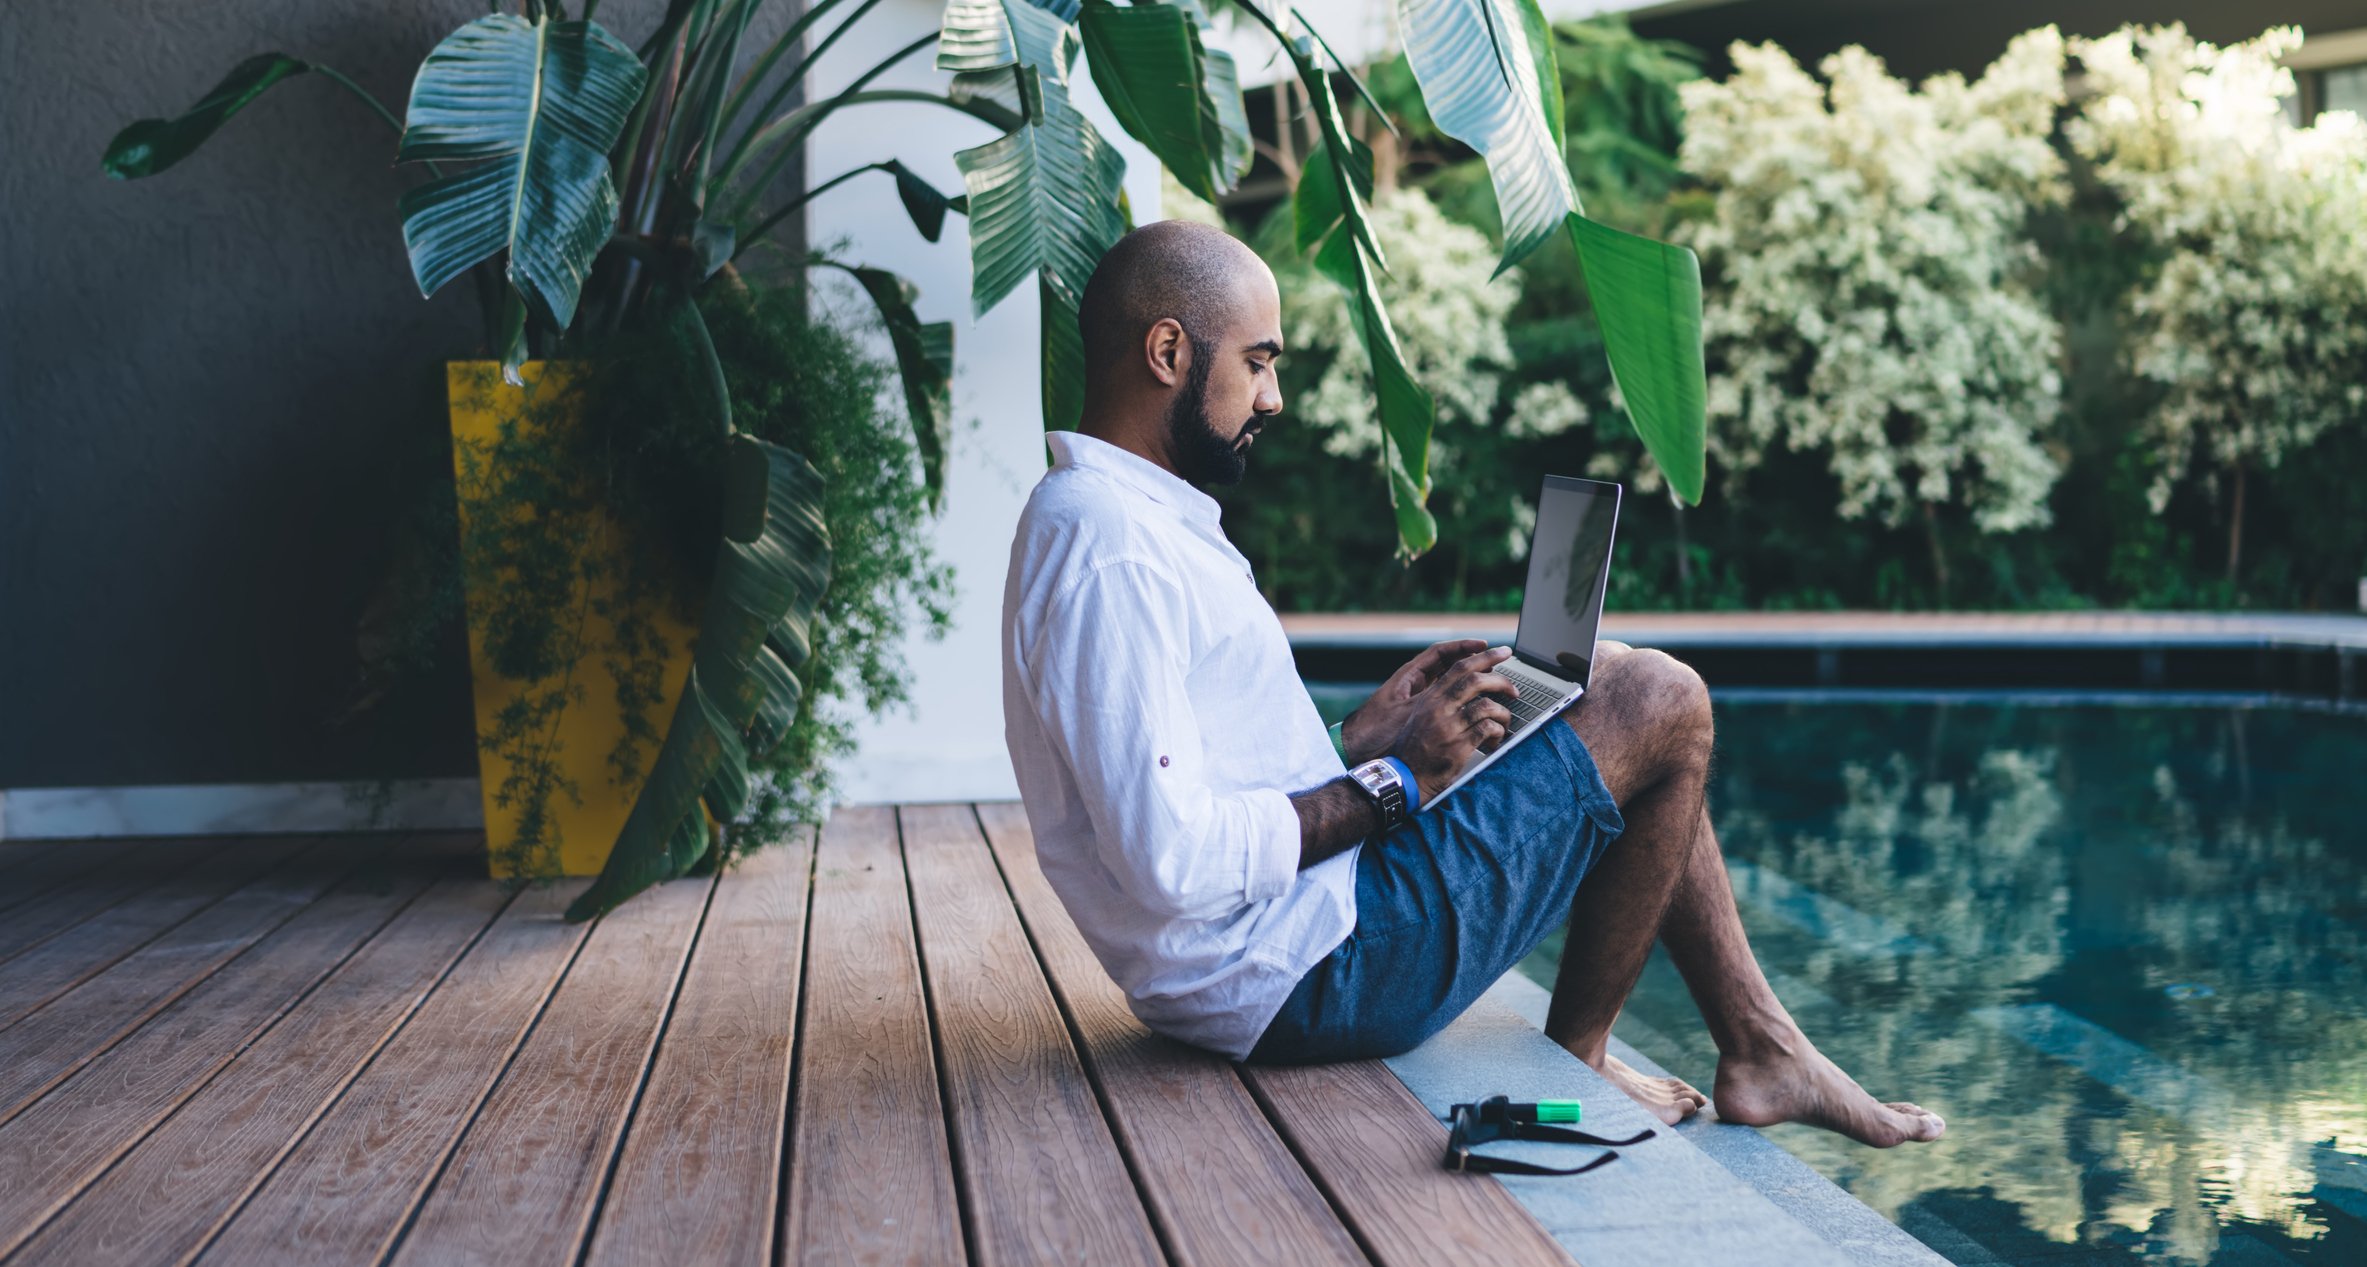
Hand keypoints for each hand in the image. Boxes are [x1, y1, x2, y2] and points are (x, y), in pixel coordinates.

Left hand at [1339, 638, 1488, 763]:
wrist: (1356, 751)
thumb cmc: (1375, 731)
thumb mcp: (1408, 712)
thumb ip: (1432, 698)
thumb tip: (1458, 688)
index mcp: (1409, 676)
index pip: (1441, 653)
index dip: (1464, 646)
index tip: (1484, 646)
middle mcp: (1414, 684)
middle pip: (1448, 665)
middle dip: (1472, 660)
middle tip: (1497, 660)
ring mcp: (1417, 699)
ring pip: (1449, 683)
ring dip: (1469, 679)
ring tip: (1492, 679)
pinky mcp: (1418, 715)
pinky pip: (1446, 701)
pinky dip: (1462, 699)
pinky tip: (1477, 704)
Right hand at [1388, 646, 1516, 802]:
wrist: (1405, 776)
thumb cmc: (1416, 748)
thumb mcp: (1422, 715)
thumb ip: (1443, 699)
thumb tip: (1472, 684)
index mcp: (1431, 697)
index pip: (1460, 667)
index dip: (1485, 656)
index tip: (1503, 652)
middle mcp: (1439, 708)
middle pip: (1476, 681)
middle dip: (1502, 681)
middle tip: (1515, 690)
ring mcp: (1449, 726)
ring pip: (1488, 706)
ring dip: (1503, 714)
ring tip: (1505, 722)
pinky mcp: (1459, 746)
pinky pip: (1488, 729)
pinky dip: (1498, 732)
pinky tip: (1495, 740)